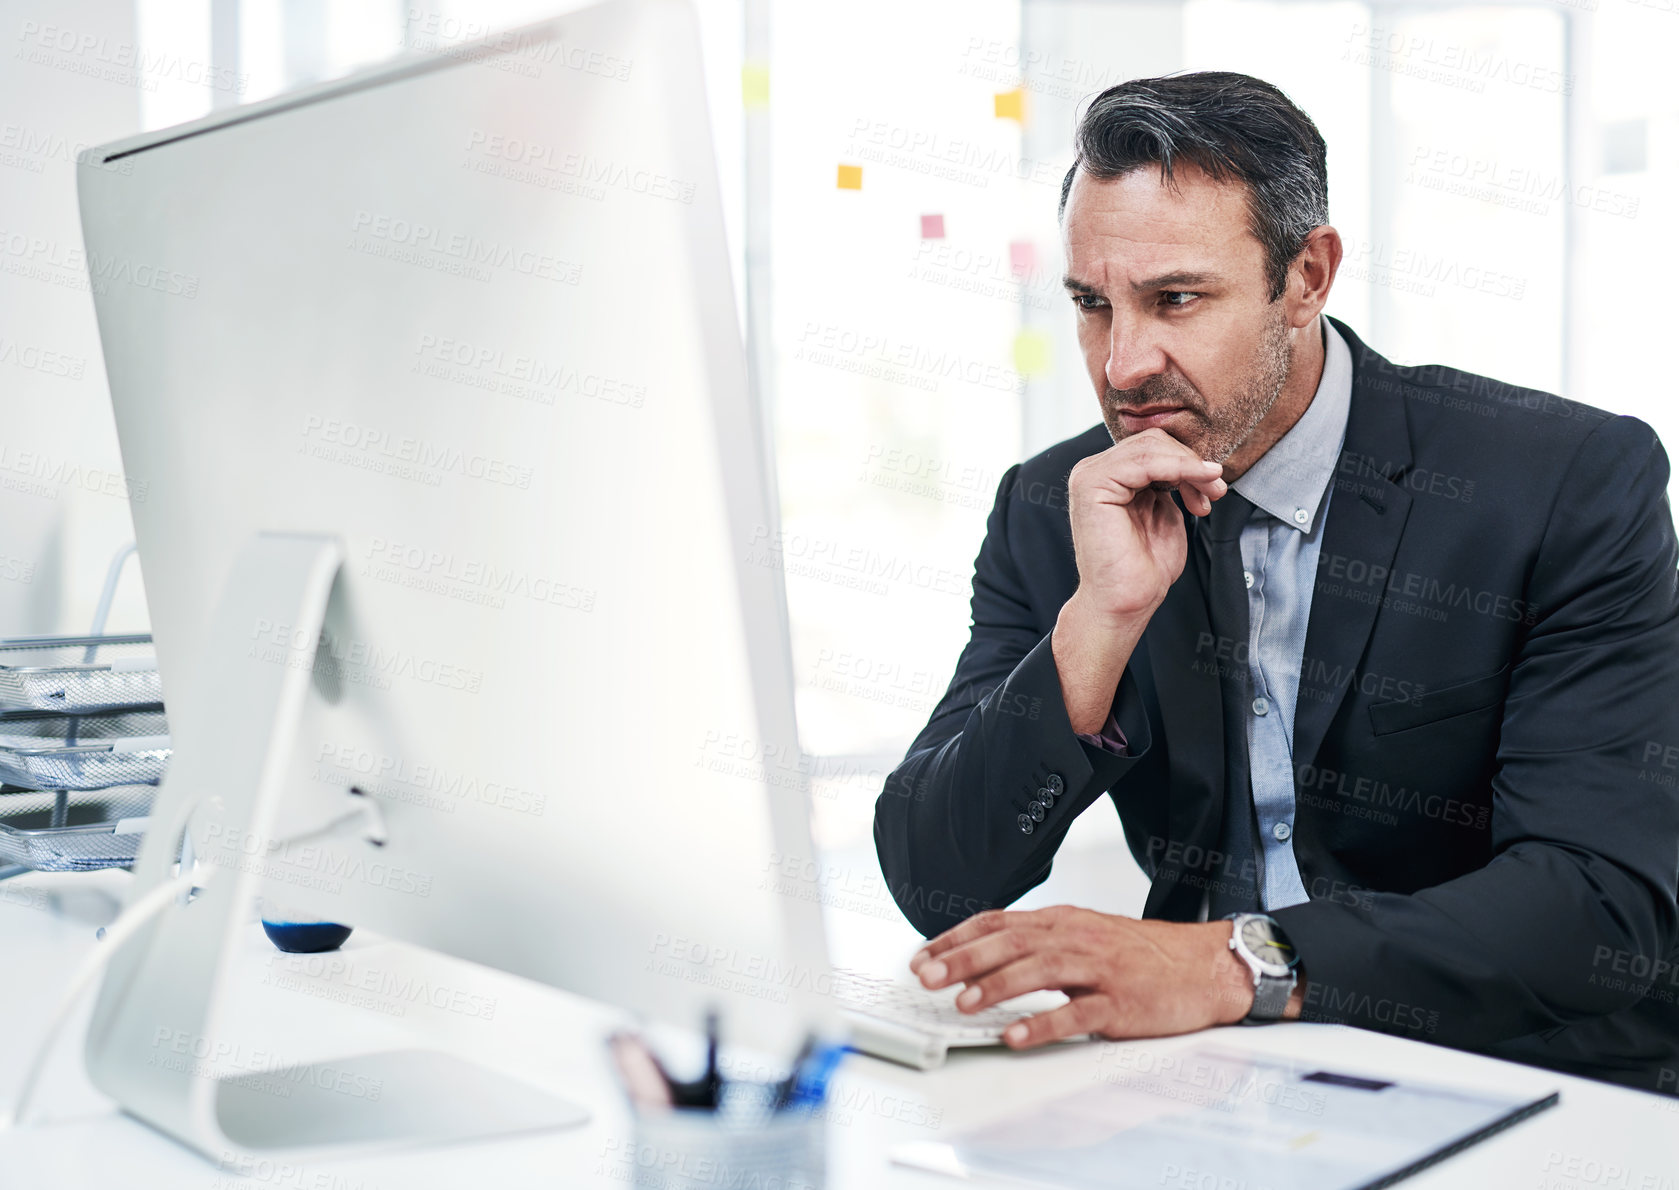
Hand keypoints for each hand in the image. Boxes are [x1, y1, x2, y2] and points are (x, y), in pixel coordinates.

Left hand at [908, 906, 1258, 1047]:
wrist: (1203, 966)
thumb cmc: (1140, 954)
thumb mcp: (1083, 936)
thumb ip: (1037, 943)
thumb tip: (980, 957)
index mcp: (1062, 921)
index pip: (998, 923)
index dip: (956, 938)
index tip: (923, 956)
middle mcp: (1076, 938)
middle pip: (1011, 942)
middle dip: (964, 959)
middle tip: (928, 977)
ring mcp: (1099, 969)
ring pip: (1040, 971)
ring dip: (997, 986)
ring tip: (964, 1004)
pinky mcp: (1121, 1002)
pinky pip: (1078, 1013)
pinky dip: (1044, 1024)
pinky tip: (1018, 1036)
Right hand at [1065, 428, 1226, 622]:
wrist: (1125, 602)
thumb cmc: (1144, 568)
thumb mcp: (1164, 512)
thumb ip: (1168, 483)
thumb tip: (1191, 460)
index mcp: (1109, 476)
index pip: (1154, 447)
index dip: (1189, 461)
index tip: (1213, 488)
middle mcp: (1094, 471)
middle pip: (1153, 441)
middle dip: (1192, 462)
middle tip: (1216, 489)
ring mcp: (1089, 476)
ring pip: (1151, 446)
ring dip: (1190, 465)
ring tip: (1211, 491)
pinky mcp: (1092, 484)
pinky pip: (1144, 460)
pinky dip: (1179, 467)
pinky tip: (1199, 482)